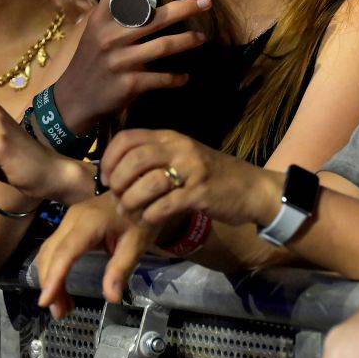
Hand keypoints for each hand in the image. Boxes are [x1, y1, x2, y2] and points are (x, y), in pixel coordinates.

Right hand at [34, 192, 159, 318]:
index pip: (65, 253)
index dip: (54, 278)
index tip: (46, 301)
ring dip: (50, 278)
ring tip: (62, 306)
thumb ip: (121, 269)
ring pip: (49, 251)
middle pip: (51, 254)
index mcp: (89, 223)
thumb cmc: (140, 217)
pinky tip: (62, 287)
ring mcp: (68, 219)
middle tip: (60, 314)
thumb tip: (111, 298)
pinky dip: (54, 269)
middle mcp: (72, 219)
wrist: (139, 190)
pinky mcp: (70, 223)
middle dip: (50, 285)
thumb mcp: (137, 244)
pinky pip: (55, 247)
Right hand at [53, 0, 209, 133]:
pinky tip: (185, 77)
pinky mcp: (129, 84)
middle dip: (183, 8)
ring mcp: (120, 61)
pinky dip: (176, 77)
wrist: (74, 100)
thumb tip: (142, 2)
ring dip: (187, 41)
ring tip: (201, 38)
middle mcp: (110, 37)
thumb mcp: (94, 34)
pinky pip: (161, 78)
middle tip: (206, 1)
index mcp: (100, 20)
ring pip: (163, 46)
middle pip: (153, 18)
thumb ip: (115, 18)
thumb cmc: (89, 63)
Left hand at [102, 128, 280, 226]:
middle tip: (116, 197)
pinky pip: (164, 205)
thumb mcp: (183, 157)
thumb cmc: (213, 176)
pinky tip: (149, 219)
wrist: (253, 189)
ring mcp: (191, 170)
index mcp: (171, 138)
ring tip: (128, 211)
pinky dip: (150, 215)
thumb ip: (156, 158)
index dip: (109, 158)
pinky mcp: (200, 194)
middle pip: (133, 159)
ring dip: (130, 201)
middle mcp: (179, 149)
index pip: (127, 138)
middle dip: (117, 181)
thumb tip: (117, 171)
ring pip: (146, 183)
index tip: (105, 177)